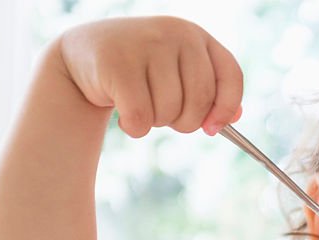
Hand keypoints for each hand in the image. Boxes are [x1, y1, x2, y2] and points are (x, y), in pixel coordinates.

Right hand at [56, 16, 242, 137]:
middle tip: (165, 118)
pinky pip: (141, 117)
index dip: (225, 108)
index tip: (212, 128)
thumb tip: (235, 116)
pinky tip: (124, 117)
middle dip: (185, 122)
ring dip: (156, 123)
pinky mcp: (118, 63)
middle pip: (200, 101)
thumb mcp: (178, 72)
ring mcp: (146, 44)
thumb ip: (209, 91)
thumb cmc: (140, 70)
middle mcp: (175, 33)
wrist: (83, 55)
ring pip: (170, 111)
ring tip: (140, 106)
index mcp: (196, 36)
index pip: (231, 76)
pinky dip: (135, 128)